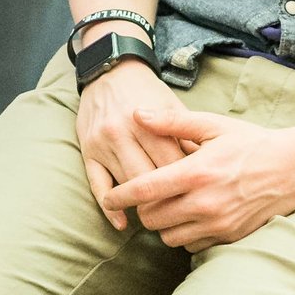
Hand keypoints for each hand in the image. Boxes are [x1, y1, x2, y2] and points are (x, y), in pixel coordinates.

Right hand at [72, 58, 195, 231]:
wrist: (110, 71)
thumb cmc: (148, 92)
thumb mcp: (172, 106)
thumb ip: (187, 136)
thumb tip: (206, 168)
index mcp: (147, 123)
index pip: (172, 165)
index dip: (188, 185)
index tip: (202, 199)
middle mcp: (122, 133)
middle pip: (149, 179)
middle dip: (168, 200)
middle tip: (183, 215)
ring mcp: (102, 144)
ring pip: (125, 184)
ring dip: (142, 206)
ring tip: (160, 220)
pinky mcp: (87, 151)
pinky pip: (97, 185)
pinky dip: (109, 207)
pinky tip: (122, 223)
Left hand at [106, 110, 294, 250]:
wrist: (294, 169)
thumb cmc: (250, 143)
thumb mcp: (213, 125)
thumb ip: (172, 121)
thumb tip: (137, 113)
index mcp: (196, 173)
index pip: (144, 190)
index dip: (120, 196)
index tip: (109, 197)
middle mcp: (205, 203)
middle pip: (152, 218)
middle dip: (142, 209)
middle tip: (146, 196)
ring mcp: (218, 224)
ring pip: (169, 236)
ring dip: (163, 224)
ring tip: (169, 205)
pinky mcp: (229, 237)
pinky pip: (192, 246)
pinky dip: (184, 234)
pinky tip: (190, 216)